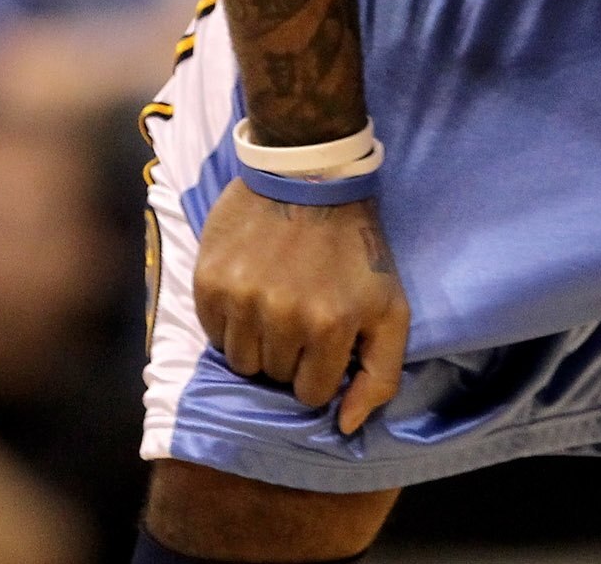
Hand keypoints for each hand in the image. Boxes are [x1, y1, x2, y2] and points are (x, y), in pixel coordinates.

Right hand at [194, 184, 410, 433]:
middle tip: (299, 316)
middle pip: (273, 376)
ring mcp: (241, 296)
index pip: (310, 393)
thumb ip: (380, 376)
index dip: (319, 373)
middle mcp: (281, 316)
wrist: (307, 174)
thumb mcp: (391, 309)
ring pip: (240, 360)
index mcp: (329, 326)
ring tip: (273, 306)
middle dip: (289, 356)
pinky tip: (249, 291)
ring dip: (258, 343)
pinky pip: (212, 333)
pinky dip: (230, 323)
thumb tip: (346, 425)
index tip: (324, 343)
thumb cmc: (355, 247)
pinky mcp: (209, 279)